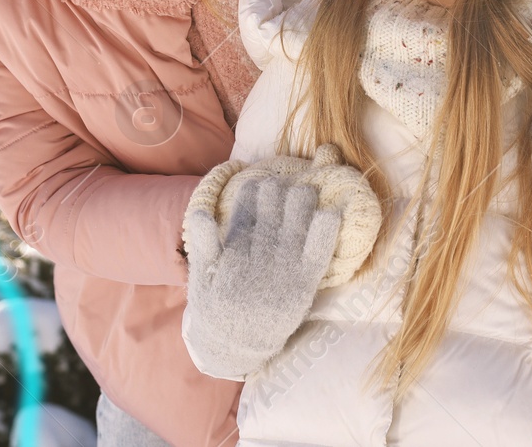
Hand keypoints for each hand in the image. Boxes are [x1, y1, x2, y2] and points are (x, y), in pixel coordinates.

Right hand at [184, 173, 341, 376]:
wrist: (236, 349)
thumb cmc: (217, 309)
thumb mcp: (201, 280)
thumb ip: (204, 246)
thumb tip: (200, 213)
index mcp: (232, 259)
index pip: (243, 216)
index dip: (251, 195)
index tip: (257, 181)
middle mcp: (258, 265)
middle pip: (271, 218)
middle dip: (276, 194)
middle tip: (281, 181)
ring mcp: (282, 276)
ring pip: (294, 230)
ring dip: (301, 206)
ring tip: (305, 190)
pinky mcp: (303, 288)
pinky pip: (317, 257)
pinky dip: (325, 235)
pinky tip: (331, 214)